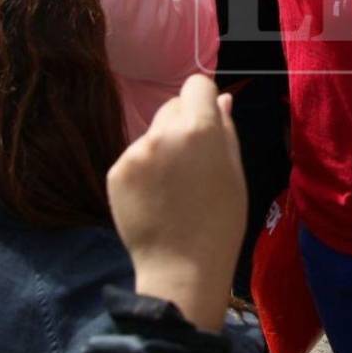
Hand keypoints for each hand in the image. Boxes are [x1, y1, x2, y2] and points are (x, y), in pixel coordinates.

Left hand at [107, 75, 244, 331]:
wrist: (182, 268)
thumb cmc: (221, 221)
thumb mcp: (236, 173)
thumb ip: (227, 130)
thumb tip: (222, 100)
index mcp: (200, 129)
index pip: (196, 84)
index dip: (204, 99)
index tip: (208, 121)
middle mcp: (163, 132)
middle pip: (173, 106)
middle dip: (183, 124)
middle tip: (193, 163)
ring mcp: (135, 152)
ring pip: (152, 133)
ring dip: (162, 148)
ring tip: (172, 187)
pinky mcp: (115, 171)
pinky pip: (135, 157)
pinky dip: (144, 170)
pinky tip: (155, 197)